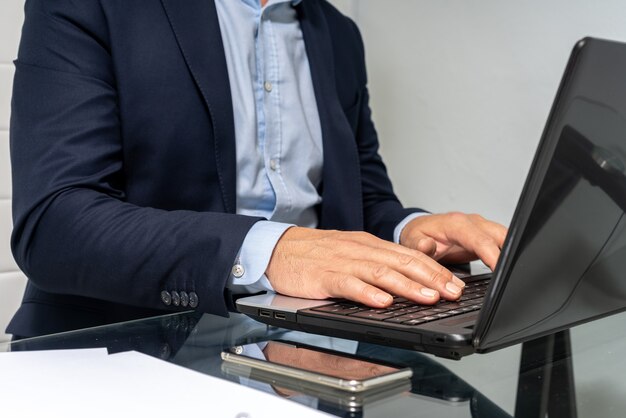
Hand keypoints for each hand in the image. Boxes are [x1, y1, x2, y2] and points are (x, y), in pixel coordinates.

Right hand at [265, 227, 465, 307]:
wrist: (277, 248)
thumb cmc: (315, 253)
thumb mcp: (351, 252)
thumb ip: (377, 262)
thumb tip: (408, 277)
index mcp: (368, 245)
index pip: (408, 255)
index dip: (435, 269)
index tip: (455, 284)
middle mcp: (359, 251)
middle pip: (401, 262)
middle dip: (431, 278)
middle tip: (453, 292)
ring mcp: (341, 262)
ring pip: (380, 272)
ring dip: (407, 286)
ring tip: (428, 297)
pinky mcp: (323, 276)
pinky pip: (348, 284)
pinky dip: (367, 293)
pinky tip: (382, 302)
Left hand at [400, 212, 506, 269]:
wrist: (419, 227)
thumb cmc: (418, 234)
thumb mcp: (411, 240)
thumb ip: (419, 245)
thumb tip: (428, 246)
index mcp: (456, 224)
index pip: (480, 240)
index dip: (493, 255)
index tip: (500, 270)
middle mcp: (472, 223)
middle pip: (500, 235)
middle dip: (510, 254)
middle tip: (512, 277)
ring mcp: (481, 228)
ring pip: (506, 237)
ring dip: (512, 253)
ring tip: (514, 275)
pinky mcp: (485, 235)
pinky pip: (502, 242)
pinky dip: (508, 253)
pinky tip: (510, 268)